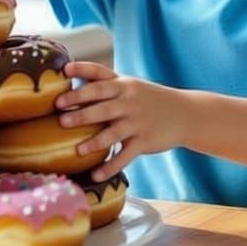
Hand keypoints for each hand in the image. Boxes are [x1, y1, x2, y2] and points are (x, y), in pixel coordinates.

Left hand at [55, 61, 188, 179]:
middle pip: (102, 105)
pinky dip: (110, 167)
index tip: (65, 70)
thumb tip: (70, 76)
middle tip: (60, 115)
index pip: (100, 74)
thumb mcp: (130, 86)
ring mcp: (137, 122)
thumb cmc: (149, 99)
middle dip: (81, 109)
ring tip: (77, 150)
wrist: (185, 113)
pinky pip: (125, 156)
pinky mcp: (144, 141)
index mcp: (122, 85)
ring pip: (112, 133)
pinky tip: (96, 175)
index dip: (82, 70)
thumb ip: (105, 84)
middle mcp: (129, 101)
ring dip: (94, 142)